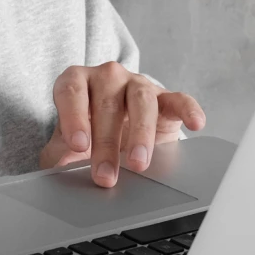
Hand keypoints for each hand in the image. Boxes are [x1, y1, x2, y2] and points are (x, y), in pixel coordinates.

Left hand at [38, 61, 205, 185]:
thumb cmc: (85, 138)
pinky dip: (188, 109)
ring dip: (140, 133)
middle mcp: (107, 77)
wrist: (112, 137)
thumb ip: (59, 153)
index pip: (72, 91)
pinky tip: (196, 123)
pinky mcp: (165, 97)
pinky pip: (179, 98)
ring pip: (141, 99)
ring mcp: (137, 84)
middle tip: (105, 176)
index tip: (78, 145)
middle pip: (107, 103)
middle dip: (106, 143)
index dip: (74, 117)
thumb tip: (62, 163)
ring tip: (138, 163)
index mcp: (77, 83)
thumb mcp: (64, 148)